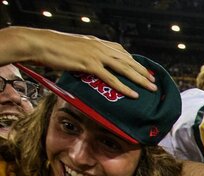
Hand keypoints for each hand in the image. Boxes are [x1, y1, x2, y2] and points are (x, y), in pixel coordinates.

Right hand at [9, 26, 155, 97]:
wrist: (38, 44)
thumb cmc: (52, 48)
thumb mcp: (74, 48)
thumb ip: (86, 54)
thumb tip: (91, 65)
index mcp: (96, 42)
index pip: (121, 52)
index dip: (134, 62)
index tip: (144, 70)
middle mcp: (99, 46)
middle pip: (127, 60)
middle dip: (142, 71)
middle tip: (153, 81)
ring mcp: (95, 55)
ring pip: (124, 68)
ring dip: (139, 79)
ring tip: (150, 88)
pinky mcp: (89, 64)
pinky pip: (111, 78)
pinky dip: (124, 87)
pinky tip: (133, 94)